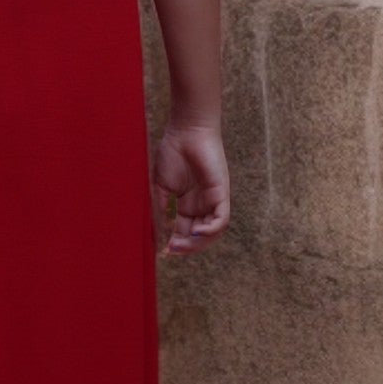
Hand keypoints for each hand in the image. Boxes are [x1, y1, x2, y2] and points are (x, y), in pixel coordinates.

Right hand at [151, 121, 228, 256]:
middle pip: (198, 236)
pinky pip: (221, 220)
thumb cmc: (172, 153)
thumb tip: (160, 232)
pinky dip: (210, 230)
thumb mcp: (162, 186)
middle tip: (171, 250)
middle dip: (185, 246)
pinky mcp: (222, 194)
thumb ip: (163, 209)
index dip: (175, 243)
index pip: (184, 231)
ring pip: (211, 232)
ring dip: (197, 243)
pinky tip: (195, 232)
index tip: (163, 252)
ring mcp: (213, 201)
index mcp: (186, 204)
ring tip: (180, 244)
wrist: (186, 131)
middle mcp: (201, 206)